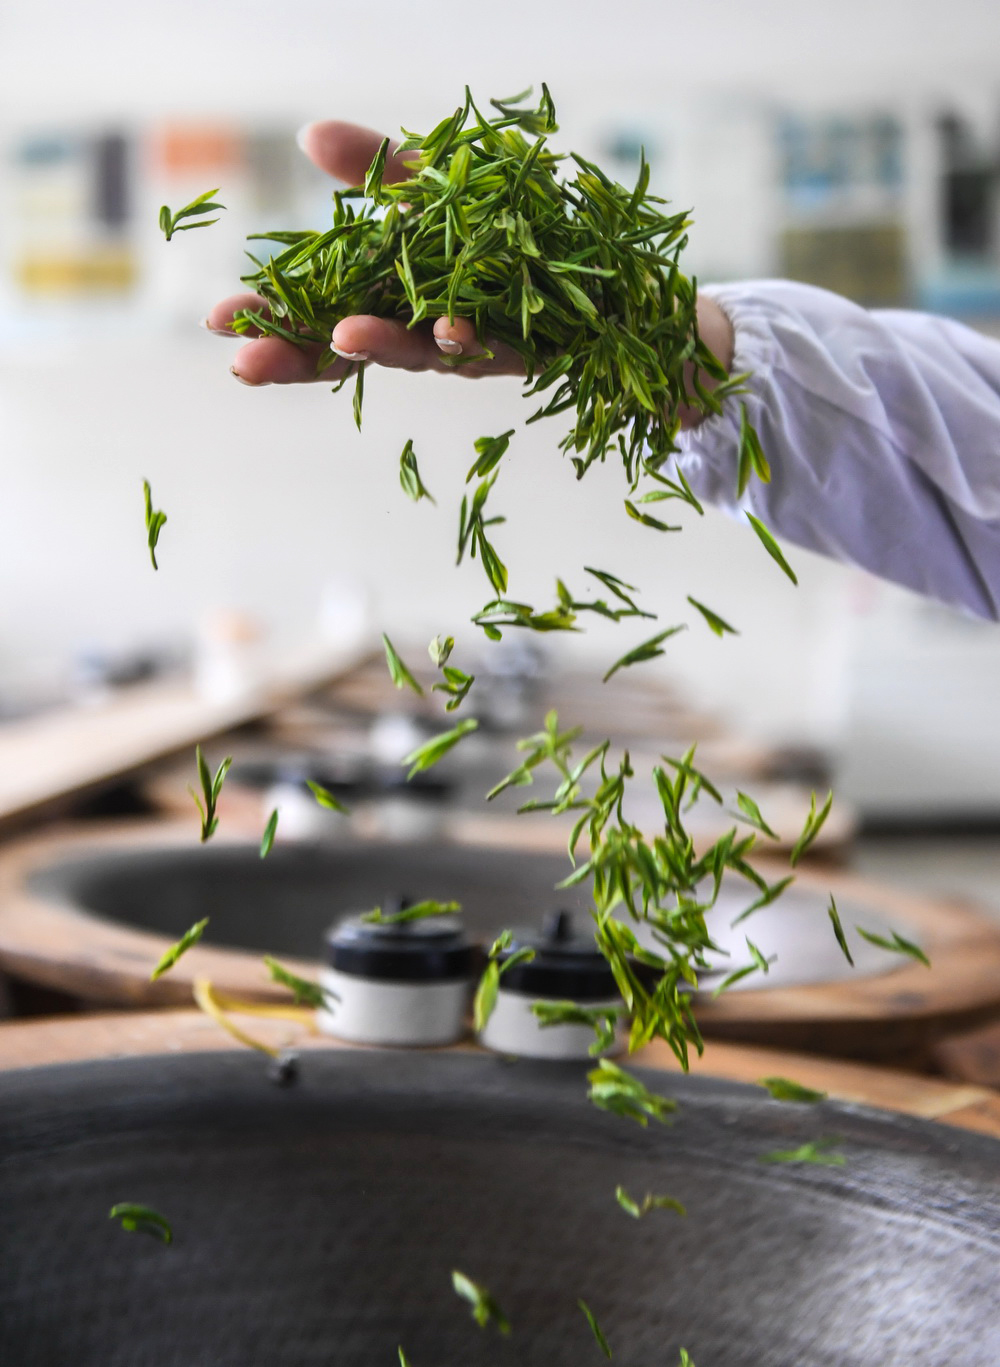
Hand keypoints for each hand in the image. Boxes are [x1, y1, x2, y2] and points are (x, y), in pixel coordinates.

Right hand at [204, 121, 525, 385]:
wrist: (596, 260)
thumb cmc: (502, 227)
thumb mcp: (430, 183)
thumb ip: (373, 165)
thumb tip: (310, 134)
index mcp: (382, 296)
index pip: (313, 316)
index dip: (269, 323)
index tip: (216, 323)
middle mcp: (414, 329)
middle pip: (347, 352)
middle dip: (297, 355)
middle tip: (245, 362)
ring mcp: (464, 344)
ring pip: (416, 354)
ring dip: (380, 345)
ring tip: (345, 336)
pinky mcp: (520, 347)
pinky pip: (490, 348)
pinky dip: (468, 337)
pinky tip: (448, 327)